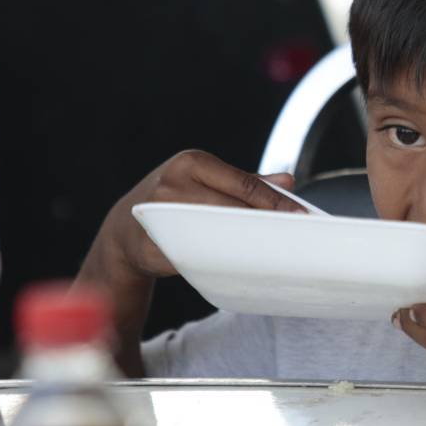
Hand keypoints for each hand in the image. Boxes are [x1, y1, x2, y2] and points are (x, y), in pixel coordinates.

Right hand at [99, 149, 307, 280]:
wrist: (124, 229)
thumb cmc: (175, 201)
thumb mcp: (206, 181)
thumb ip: (247, 182)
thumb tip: (288, 179)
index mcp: (192, 162)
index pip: (244, 184)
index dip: (275, 202)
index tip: (301, 215)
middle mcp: (175, 183)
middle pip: (234, 207)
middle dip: (265, 222)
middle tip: (294, 236)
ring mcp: (163, 214)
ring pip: (218, 231)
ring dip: (248, 241)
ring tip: (275, 249)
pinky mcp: (156, 245)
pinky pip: (199, 254)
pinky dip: (223, 258)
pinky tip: (244, 263)